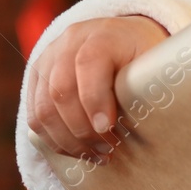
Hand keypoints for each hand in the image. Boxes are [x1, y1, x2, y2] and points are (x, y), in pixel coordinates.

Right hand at [27, 15, 168, 159]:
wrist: (124, 37)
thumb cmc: (145, 57)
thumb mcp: (155, 62)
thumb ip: (148, 84)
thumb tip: (150, 125)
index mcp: (103, 34)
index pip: (88, 63)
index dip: (94, 98)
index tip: (107, 127)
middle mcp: (69, 42)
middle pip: (60, 89)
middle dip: (83, 128)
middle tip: (108, 149)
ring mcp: (48, 59)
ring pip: (43, 108)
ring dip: (68, 140)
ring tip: (96, 155)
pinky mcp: (37, 78)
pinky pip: (35, 115)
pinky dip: (54, 140)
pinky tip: (78, 152)